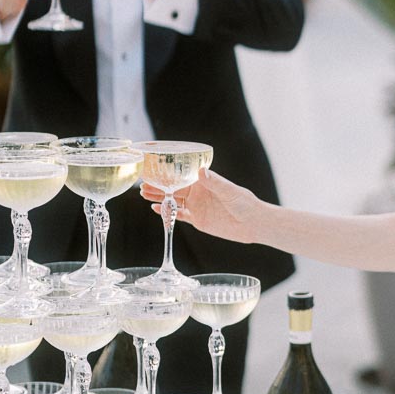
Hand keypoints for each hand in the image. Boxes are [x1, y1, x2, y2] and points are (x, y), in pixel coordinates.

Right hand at [141, 168, 258, 243]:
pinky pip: (179, 216)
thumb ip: (214, 182)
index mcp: (204, 182)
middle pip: (173, 188)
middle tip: (142, 184)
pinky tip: (156, 209)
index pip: (182, 176)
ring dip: (159, 198)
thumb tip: (201, 171)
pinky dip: (168, 213)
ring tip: (144, 194)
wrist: (253, 224)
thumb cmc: (245, 203)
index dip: (167, 174)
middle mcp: (198, 192)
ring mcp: (197, 206)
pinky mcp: (198, 220)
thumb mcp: (229, 191)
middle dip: (158, 186)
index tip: (153, 170)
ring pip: (173, 201)